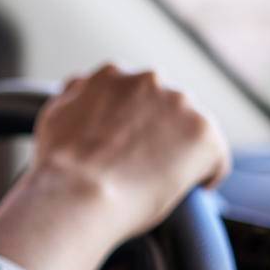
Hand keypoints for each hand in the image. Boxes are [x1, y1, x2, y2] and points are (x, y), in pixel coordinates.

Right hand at [0, 64, 230, 269]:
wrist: (74, 195)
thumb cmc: (59, 166)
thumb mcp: (54, 114)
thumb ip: (74, 95)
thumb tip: (77, 85)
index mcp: (113, 75)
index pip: (135, 94)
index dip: (132, 125)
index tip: (125, 149)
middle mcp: (150, 80)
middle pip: (167, 108)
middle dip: (158, 136)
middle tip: (138, 171)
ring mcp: (180, 106)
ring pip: (191, 131)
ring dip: (180, 153)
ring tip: (158, 184)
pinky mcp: (204, 135)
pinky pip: (215, 159)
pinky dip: (205, 176)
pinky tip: (187, 193)